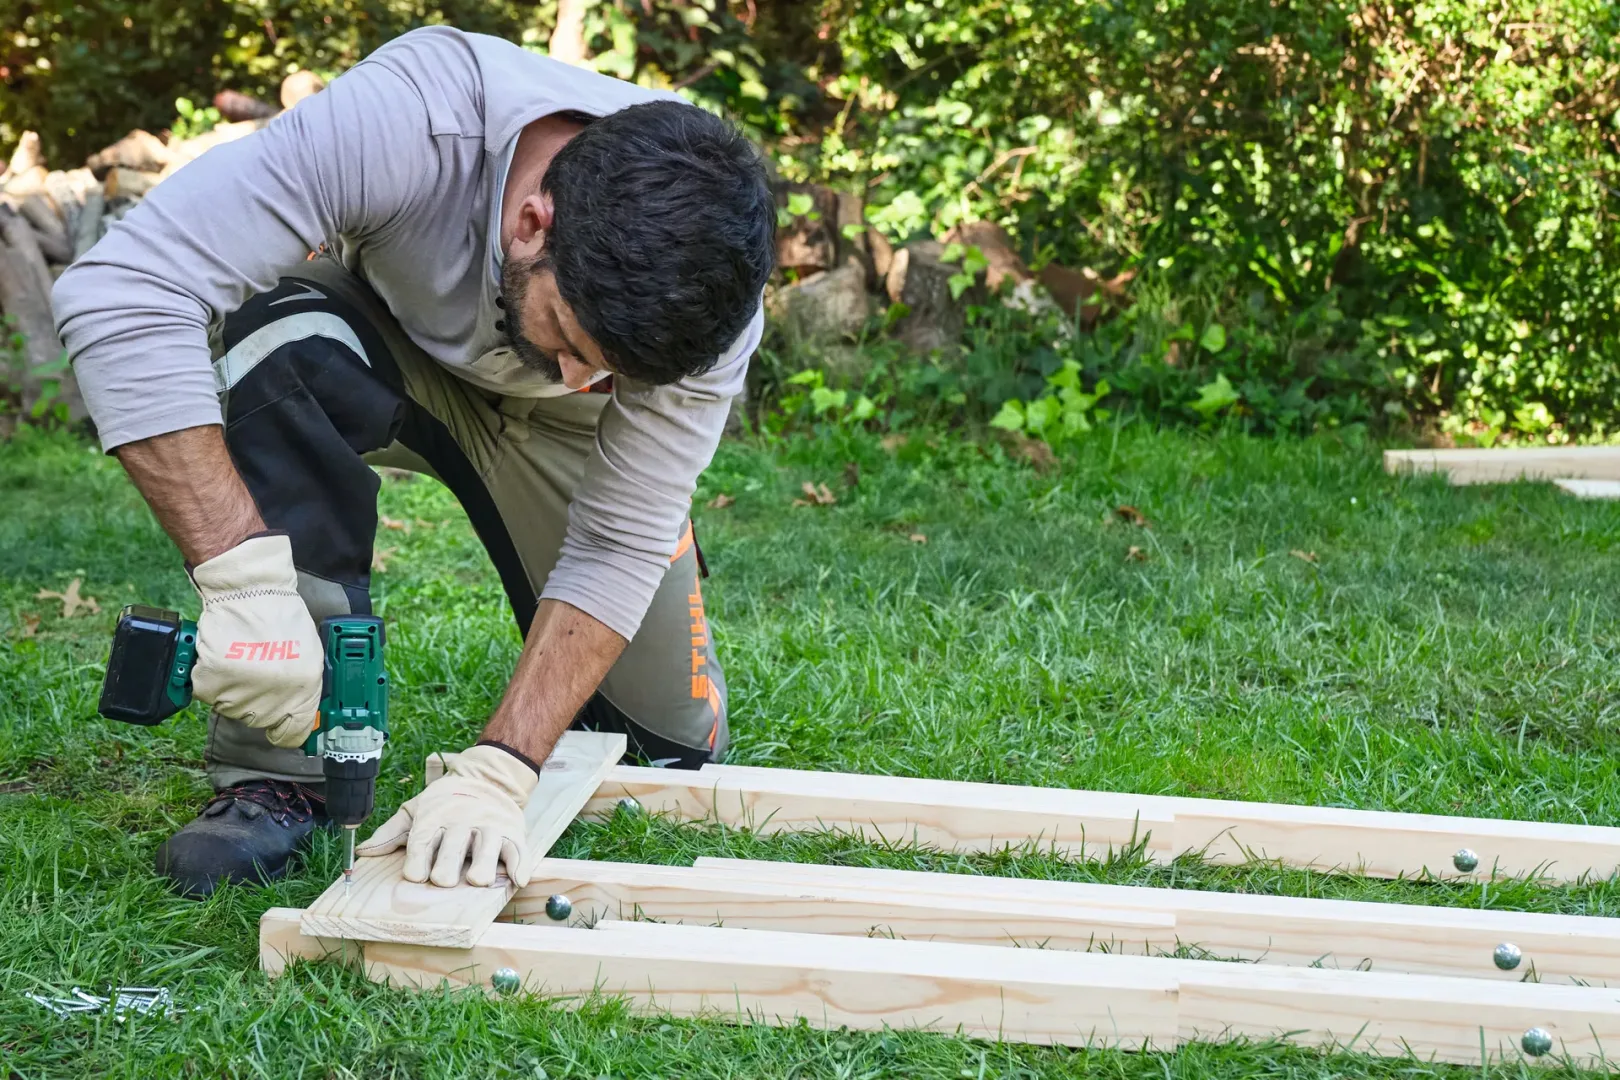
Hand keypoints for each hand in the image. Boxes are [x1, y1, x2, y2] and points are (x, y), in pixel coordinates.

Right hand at [189, 533, 321, 747]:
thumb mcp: (311, 656)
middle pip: (261, 721)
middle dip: (261, 700)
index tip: (285, 725)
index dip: (289, 729)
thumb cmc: (282, 619)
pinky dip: (213, 680)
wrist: (250, 592)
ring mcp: (239, 694)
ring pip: (234, 708)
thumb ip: (307, 690)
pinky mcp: (211, 685)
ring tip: (244, 658)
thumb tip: (306, 718)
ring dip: (236, 690)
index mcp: (302, 693)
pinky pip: (210, 695)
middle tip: (261, 669)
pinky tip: (226, 657)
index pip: (293, 735)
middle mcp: (272, 699)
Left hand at [354, 744, 538, 887]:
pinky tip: (514, 880)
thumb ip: (390, 833)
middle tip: (445, 879)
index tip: (417, 876)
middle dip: (445, 873)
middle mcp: (462, 821)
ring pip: (486, 855)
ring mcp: (490, 827)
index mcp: (435, 817)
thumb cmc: (446, 801)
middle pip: (451, 856)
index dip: (417, 866)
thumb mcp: (416, 810)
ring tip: (475, 879)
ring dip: (480, 872)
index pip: (422, 845)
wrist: (488, 777)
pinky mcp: (514, 833)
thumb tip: (363, 852)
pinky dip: (518, 868)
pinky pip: (518, 852)